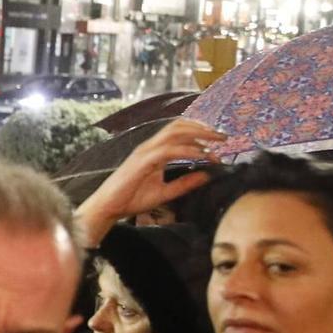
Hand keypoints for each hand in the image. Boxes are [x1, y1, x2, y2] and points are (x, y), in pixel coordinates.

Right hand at [73, 117, 225, 244]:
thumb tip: (207, 176)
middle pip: (178, 125)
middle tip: (224, 137)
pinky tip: (202, 156)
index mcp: (154, 151)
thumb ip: (185, 184)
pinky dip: (188, 151)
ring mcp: (145, 152)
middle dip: (203, 128)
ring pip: (174, 132)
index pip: (178, 131)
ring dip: (199, 135)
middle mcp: (149, 147)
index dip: (200, 131)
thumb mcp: (165, 193)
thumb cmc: (131, 199)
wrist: (108, 207)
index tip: (219, 142)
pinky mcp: (142, 161)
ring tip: (217, 143)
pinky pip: (169, 150)